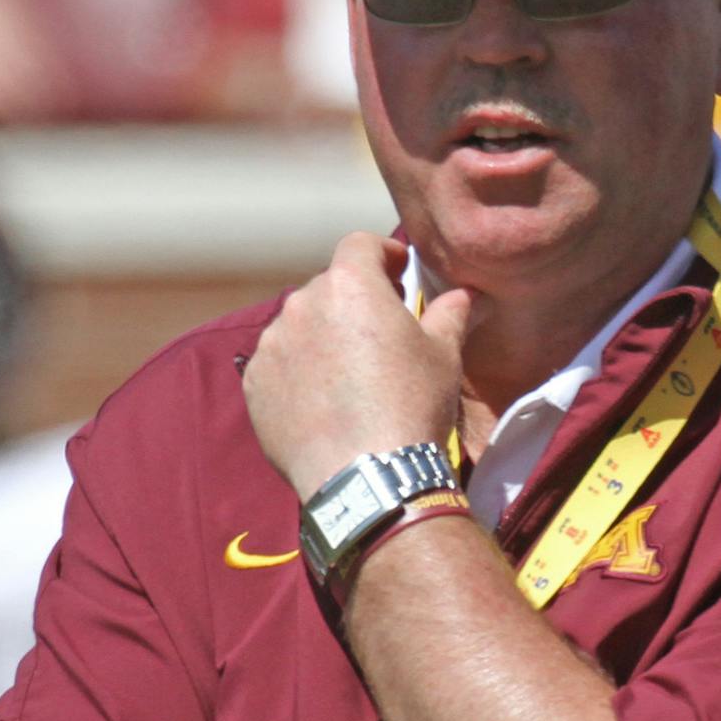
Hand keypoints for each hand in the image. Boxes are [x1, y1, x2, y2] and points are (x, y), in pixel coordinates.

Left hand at [242, 233, 472, 497]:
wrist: (365, 475)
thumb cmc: (412, 405)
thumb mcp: (444, 355)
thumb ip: (451, 314)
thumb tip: (466, 294)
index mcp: (350, 285)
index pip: (361, 244)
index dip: (384, 254)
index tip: (399, 273)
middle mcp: (301, 305)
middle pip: (329, 286)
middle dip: (354, 301)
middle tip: (381, 334)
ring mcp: (271, 345)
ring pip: (301, 325)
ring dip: (324, 336)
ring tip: (349, 375)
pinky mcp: (253, 383)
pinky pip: (278, 363)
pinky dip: (299, 371)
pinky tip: (325, 401)